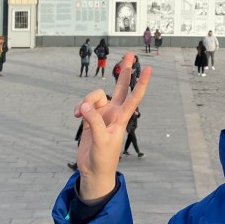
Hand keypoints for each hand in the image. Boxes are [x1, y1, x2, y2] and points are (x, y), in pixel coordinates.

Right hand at [74, 52, 150, 201]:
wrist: (93, 170)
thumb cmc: (103, 158)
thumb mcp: (101, 140)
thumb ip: (94, 121)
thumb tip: (84, 105)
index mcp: (122, 117)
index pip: (134, 97)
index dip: (141, 82)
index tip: (148, 68)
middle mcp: (113, 112)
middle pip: (120, 86)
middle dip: (125, 70)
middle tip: (130, 54)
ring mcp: (102, 114)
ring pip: (95, 95)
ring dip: (86, 100)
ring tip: (79, 113)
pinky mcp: (90, 118)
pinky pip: (84, 105)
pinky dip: (79, 108)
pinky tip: (76, 115)